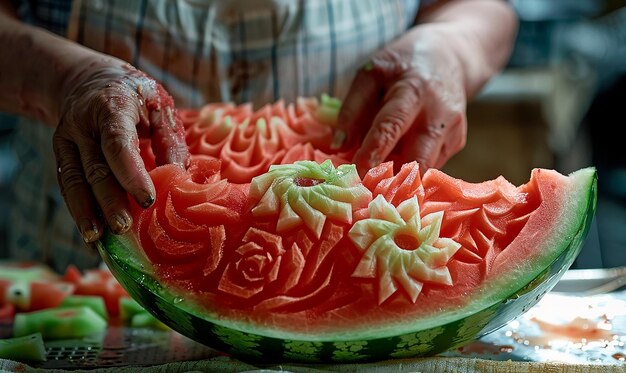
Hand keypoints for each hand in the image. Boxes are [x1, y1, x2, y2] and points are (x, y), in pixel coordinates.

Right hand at [53, 59, 188, 243]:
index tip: (147, 200)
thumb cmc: (137, 97)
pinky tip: (90, 231)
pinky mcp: (61, 154)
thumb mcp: (160, 107)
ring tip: (97, 239)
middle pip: (94, 167)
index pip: (117, 143)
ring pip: (74, 180)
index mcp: (112, 106)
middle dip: (109, 200)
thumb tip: (181, 178)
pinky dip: (79, 209)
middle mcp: (83, 123)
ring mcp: (67, 139)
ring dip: (85, 211)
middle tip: (124, 227)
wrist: (90, 80)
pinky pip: (69, 184)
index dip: (131, 173)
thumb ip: (170, 141)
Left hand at [338, 26, 467, 175]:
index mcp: (413, 92)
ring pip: (424, 169)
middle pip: (417, 159)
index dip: (374, 151)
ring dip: (399, 180)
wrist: (450, 56)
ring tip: (376, 182)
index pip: (392, 126)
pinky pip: (430, 165)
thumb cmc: (403, 65)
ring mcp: (453, 131)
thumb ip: (352, 108)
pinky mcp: (456, 144)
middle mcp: (439, 114)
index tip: (357, 170)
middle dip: (392, 179)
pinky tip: (394, 166)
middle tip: (364, 189)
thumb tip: (339, 145)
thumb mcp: (371, 73)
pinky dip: (410, 171)